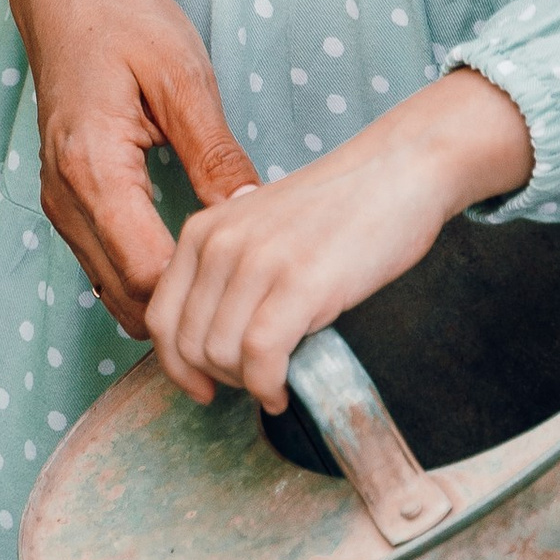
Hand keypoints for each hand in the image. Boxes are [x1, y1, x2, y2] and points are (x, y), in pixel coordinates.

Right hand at [20, 0, 259, 339]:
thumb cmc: (121, 20)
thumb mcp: (183, 76)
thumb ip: (215, 155)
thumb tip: (253, 219)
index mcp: (94, 169)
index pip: (148, 274)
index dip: (203, 294)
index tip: (259, 288)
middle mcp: (65, 199)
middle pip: (130, 298)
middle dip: (191, 311)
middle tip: (257, 301)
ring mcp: (60, 205)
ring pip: (115, 292)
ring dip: (169, 302)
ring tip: (232, 289)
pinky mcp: (66, 202)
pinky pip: (107, 267)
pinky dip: (148, 280)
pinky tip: (197, 266)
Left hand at [147, 72, 534, 411]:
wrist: (399, 170)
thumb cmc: (340, 209)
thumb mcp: (261, 231)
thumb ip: (229, 274)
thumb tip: (211, 348)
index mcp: (203, 230)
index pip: (161, 318)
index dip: (177, 366)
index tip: (203, 387)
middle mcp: (219, 243)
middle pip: (188, 345)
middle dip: (219, 379)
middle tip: (257, 381)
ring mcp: (257, 261)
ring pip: (220, 356)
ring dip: (247, 385)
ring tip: (278, 380)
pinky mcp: (299, 282)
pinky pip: (260, 357)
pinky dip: (269, 387)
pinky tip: (286, 390)